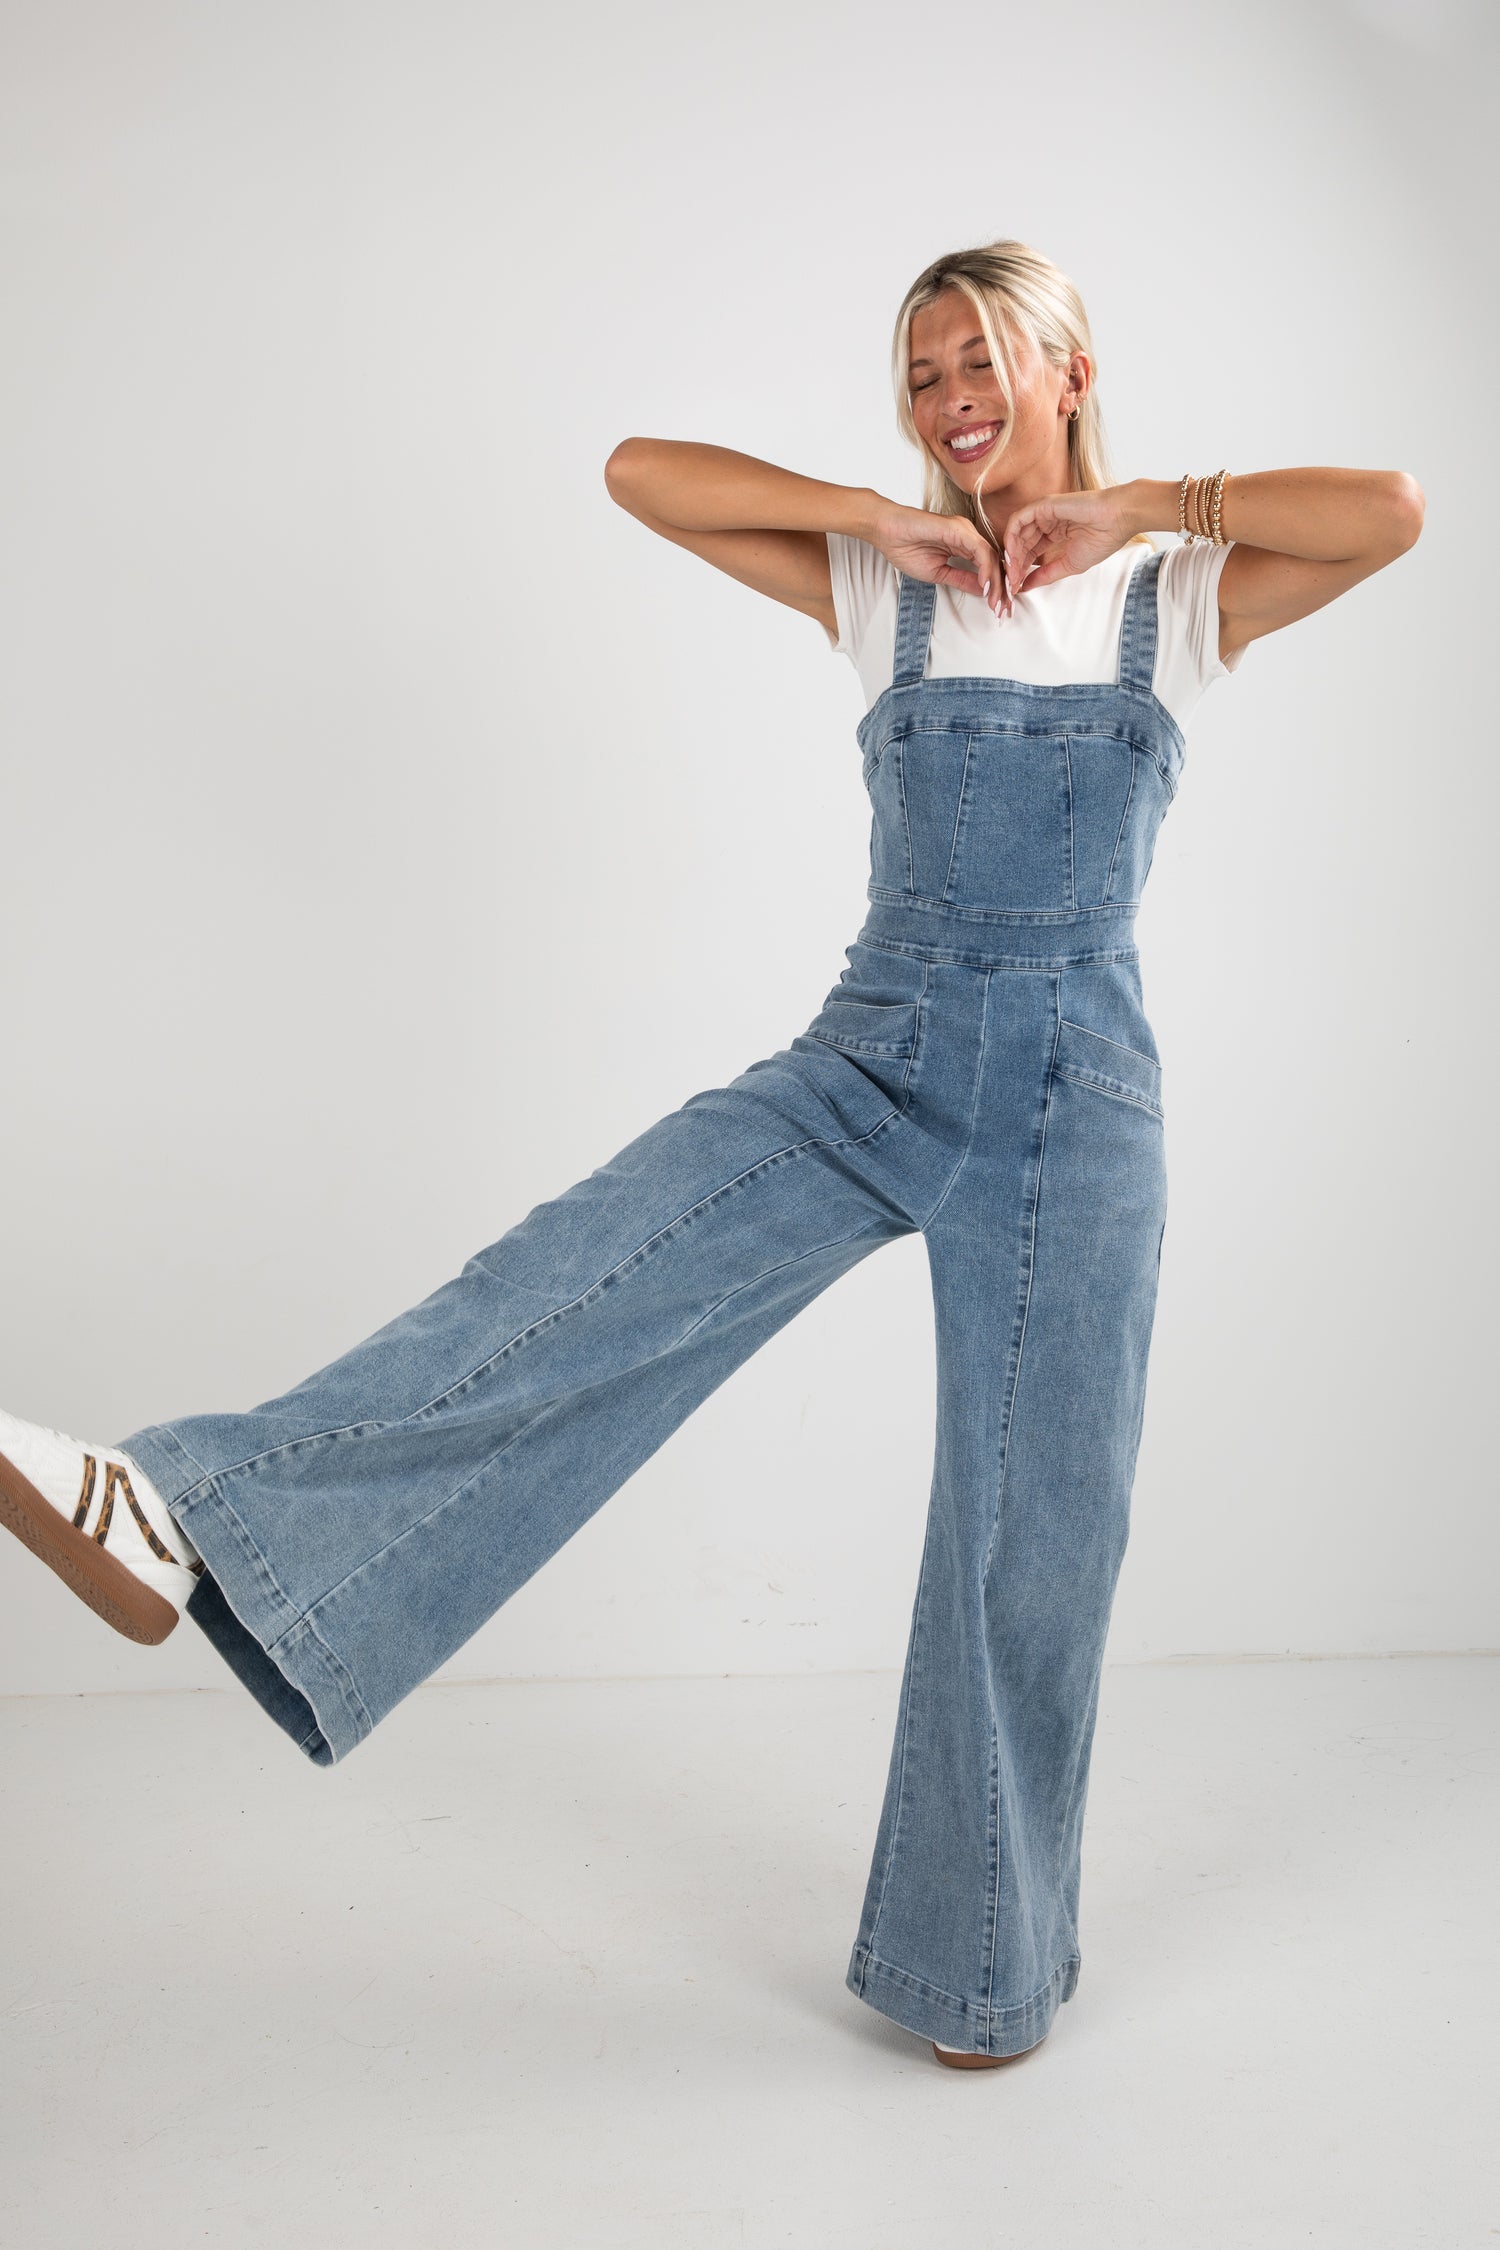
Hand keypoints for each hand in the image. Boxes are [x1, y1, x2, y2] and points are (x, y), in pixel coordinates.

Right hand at [867, 501, 1005, 617]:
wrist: (886, 531)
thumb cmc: (906, 548)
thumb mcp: (939, 573)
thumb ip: (961, 579)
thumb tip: (982, 591)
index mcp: (965, 544)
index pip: (988, 567)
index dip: (995, 589)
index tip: (998, 609)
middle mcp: (969, 535)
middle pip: (995, 562)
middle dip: (1001, 589)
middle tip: (1003, 611)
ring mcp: (965, 530)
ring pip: (991, 556)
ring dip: (996, 582)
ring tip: (996, 602)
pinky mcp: (958, 528)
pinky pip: (980, 549)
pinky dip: (986, 568)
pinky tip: (985, 585)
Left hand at [1002, 488, 1132, 597]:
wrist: (1117, 519)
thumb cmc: (1102, 539)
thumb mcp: (1069, 564)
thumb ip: (1045, 575)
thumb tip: (1025, 587)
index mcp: (1054, 533)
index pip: (1030, 552)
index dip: (1021, 570)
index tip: (1016, 587)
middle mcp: (1046, 521)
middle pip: (1020, 544)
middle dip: (1014, 565)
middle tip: (1011, 583)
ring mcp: (1043, 512)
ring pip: (1016, 533)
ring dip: (1011, 555)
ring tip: (1012, 573)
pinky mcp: (1042, 505)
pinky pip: (1018, 521)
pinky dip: (1011, 539)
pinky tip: (1013, 555)